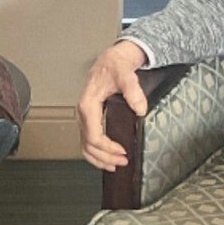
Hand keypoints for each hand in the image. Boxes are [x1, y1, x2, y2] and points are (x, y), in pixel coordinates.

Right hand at [77, 41, 147, 171]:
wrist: (112, 59)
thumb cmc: (114, 65)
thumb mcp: (125, 74)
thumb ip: (133, 91)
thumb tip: (140, 108)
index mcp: (88, 104)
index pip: (93, 134)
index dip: (107, 147)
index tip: (122, 151)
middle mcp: (83, 112)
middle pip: (88, 144)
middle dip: (104, 157)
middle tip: (122, 162)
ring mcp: (85, 117)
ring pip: (85, 146)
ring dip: (98, 159)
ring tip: (114, 165)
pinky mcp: (90, 119)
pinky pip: (87, 141)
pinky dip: (95, 154)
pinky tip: (106, 159)